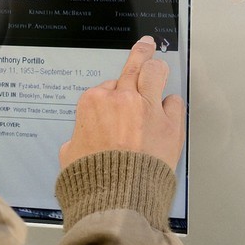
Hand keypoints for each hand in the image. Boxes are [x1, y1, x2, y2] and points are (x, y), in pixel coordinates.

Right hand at [58, 36, 185, 169]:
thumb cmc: (91, 178)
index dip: (110, 95)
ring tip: (160, 64)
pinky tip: (168, 107)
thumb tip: (82, 140)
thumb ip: (79, 137)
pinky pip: (174, 102)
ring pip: (156, 72)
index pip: (105, 88)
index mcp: (93, 103)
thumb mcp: (70, 153)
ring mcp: (148, 109)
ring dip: (157, 68)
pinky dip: (171, 105)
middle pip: (133, 67)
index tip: (114, 99)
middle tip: (145, 46)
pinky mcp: (170, 125)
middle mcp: (122, 99)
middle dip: (140, 54)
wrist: (117, 198)